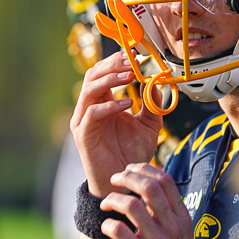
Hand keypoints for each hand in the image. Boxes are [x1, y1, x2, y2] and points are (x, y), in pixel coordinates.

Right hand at [70, 52, 161, 195]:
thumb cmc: (132, 154)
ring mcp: (83, 120)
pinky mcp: (83, 135)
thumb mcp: (149, 126)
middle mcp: (89, 108)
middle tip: (132, 61)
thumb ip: (152, 105)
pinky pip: (92, 114)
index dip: (117, 61)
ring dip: (110, 79)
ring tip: (130, 76)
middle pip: (93, 74)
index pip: (104, 72)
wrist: (123, 183)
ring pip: (89, 89)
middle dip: (112, 64)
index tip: (136, 54)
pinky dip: (109, 106)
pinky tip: (127, 104)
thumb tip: (156, 82)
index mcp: (102, 102)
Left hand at [101, 163, 198, 238]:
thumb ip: (168, 212)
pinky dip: (108, 225)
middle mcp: (172, 227)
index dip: (144, 169)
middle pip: (148, 187)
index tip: (130, 170)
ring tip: (105, 205)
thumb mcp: (181, 235)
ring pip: (132, 206)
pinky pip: (120, 232)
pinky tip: (106, 227)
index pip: (165, 181)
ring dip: (112, 200)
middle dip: (126, 177)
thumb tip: (148, 186)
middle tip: (114, 180)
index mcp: (182, 218)